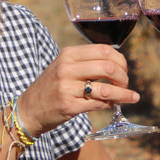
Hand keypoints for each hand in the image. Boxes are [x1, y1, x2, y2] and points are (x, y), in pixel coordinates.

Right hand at [20, 43, 137, 136]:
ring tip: (131, 97)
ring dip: (123, 94)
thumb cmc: (51, 87)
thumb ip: (87, 62)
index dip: (121, 60)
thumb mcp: (64, 66)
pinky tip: (113, 105)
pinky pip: (98, 104)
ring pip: (106, 89)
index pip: (104, 50)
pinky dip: (110, 104)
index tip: (124, 70)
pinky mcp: (69, 106)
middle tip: (125, 84)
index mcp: (69, 54)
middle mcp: (67, 68)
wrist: (28, 109)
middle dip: (123, 77)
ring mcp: (67, 87)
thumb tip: (118, 64)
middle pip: (108, 67)